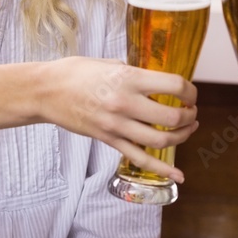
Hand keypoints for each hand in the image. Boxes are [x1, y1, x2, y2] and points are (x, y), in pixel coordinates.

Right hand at [41, 57, 198, 181]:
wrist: (46, 91)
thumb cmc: (75, 72)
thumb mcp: (111, 63)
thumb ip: (135, 74)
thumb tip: (156, 83)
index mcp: (129, 78)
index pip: (174, 86)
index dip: (190, 91)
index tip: (191, 94)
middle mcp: (125, 102)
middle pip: (172, 117)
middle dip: (189, 116)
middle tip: (191, 112)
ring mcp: (116, 124)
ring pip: (160, 140)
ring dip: (181, 136)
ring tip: (186, 129)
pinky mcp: (108, 139)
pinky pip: (139, 158)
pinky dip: (162, 168)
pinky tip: (178, 175)